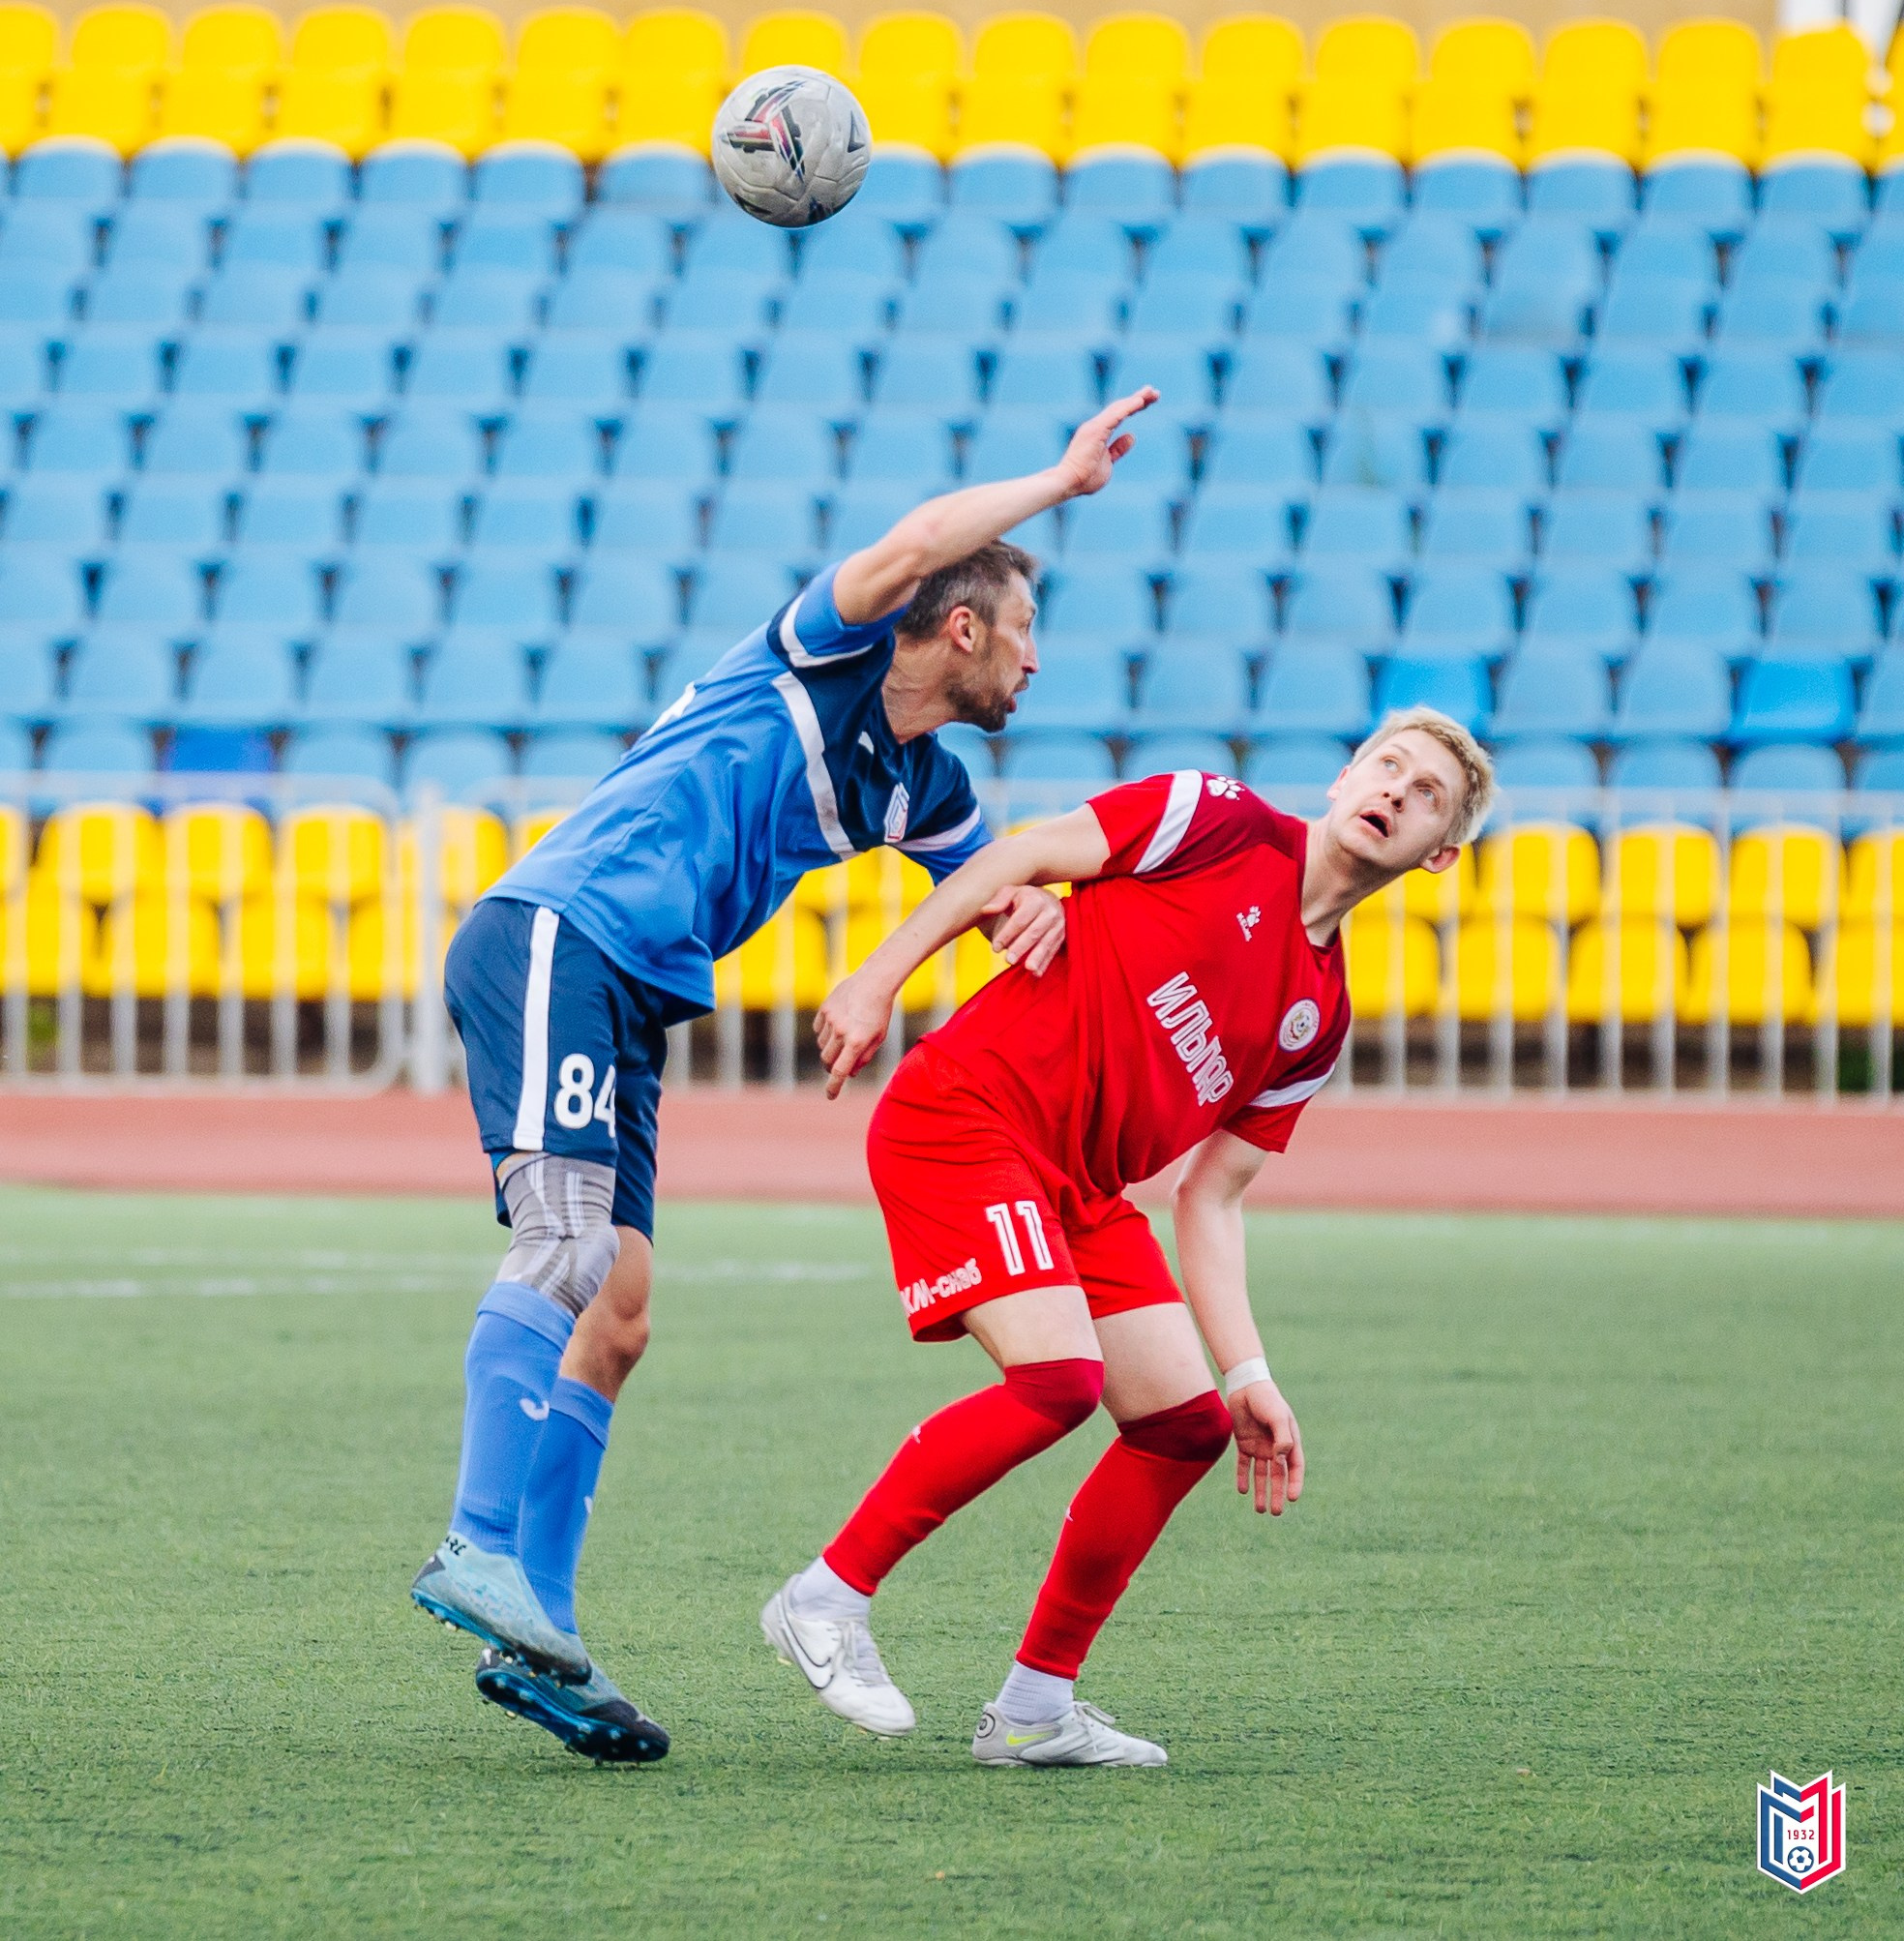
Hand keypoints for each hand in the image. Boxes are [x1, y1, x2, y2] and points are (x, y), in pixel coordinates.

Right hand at [814, 970, 893, 1098]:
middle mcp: (841, 1032)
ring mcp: (831, 1020)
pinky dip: (825, 1032)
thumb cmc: (880, 1012)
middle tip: (838, 1064)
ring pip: (822, 1045)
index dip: (834, 1087)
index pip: (840, 1072)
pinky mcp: (824, 1009)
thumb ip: (864, 1057)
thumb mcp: (878, 1038)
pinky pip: (818, 1029)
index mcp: (857, 1042)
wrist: (874, 981)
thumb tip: (850, 1074)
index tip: (830, 1096)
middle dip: (831, 1066)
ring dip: (830, 1047)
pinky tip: (838, 1022)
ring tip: (844, 1036)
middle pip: (827, 1060)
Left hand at [979, 884, 1064, 975]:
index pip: (1019, 920)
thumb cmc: (1024, 898)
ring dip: (1037, 957)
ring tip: (1028, 969)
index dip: (1007, 934)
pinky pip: (1053, 951)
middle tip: (1008, 960)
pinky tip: (1036, 973)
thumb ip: (999, 900)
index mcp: (1035, 899)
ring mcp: (1058, 925)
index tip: (995, 947)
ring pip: (1046, 943)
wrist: (1048, 900)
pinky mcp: (1061, 937)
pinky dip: (1045, 963)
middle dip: (1021, 947)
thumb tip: (986, 910)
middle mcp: (1050, 911)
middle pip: (1033, 932)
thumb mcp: (1011, 893)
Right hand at [1053, 387, 1159, 497]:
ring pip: (1119, 408)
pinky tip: (1140, 401)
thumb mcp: (1108, 462)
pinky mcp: (1096, 430)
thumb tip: (1131, 436)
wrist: (1068, 482)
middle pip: (1121, 407)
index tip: (1150, 401)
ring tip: (1152, 393)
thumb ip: (1118, 449)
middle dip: (1139, 399)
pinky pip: (1115, 415)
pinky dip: (1128, 407)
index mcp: (1099, 432)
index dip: (1135, 407)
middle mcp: (1096, 426)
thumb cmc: (1085, 478)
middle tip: (1156, 393)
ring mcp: (1095, 427)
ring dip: (1137, 399)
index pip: (1120, 414)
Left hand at [1230, 1377, 1303, 1515]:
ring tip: (1260, 1510)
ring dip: (1260, 1491)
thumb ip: (1281, 1437)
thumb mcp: (1277, 1416)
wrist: (1245, 1385)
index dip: (1294, 1483)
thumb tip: (1281, 1459)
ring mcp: (1259, 1446)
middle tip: (1275, 1513)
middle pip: (1277, 1475)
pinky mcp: (1244, 1443)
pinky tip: (1243, 1491)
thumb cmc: (1266, 1399)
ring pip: (1261, 1474)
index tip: (1291, 1498)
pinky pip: (1243, 1464)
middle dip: (1276, 1494)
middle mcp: (1275, 1447)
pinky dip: (1243, 1477)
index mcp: (1289, 1440)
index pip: (1295, 1467)